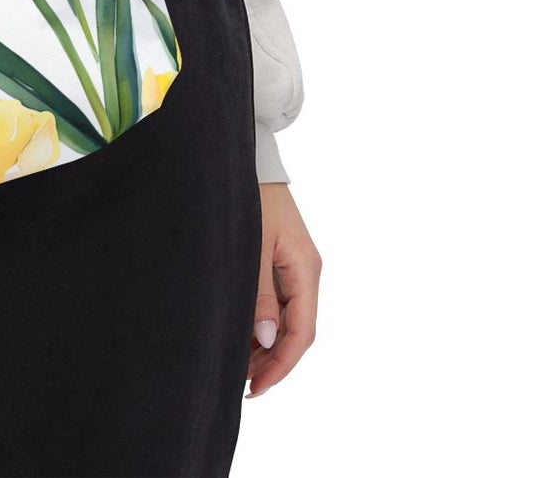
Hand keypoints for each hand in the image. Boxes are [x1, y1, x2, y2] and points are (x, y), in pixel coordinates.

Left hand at [247, 182, 319, 396]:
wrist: (247, 158)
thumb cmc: (250, 197)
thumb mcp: (252, 246)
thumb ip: (260, 293)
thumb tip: (266, 339)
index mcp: (306, 269)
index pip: (302, 332)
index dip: (281, 364)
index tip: (257, 388)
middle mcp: (306, 271)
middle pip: (296, 330)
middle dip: (272, 361)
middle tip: (242, 383)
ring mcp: (295, 265)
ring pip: (287, 318)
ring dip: (266, 345)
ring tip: (239, 365)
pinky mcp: (281, 258)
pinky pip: (278, 302)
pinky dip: (262, 322)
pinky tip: (243, 334)